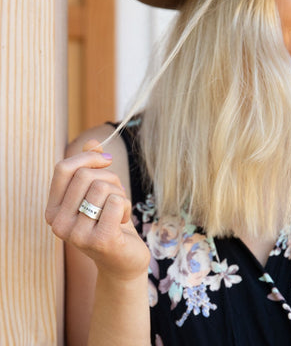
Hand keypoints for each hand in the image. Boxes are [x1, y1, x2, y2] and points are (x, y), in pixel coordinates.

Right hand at [45, 140, 149, 280]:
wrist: (124, 260)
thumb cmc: (110, 222)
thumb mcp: (100, 192)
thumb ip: (92, 168)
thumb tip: (92, 142)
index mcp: (53, 209)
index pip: (63, 168)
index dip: (88, 157)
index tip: (107, 161)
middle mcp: (58, 223)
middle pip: (85, 175)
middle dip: (110, 178)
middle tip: (116, 196)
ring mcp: (76, 234)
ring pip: (102, 187)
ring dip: (119, 194)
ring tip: (118, 212)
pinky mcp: (99, 240)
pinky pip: (116, 202)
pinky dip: (126, 206)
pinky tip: (123, 222)